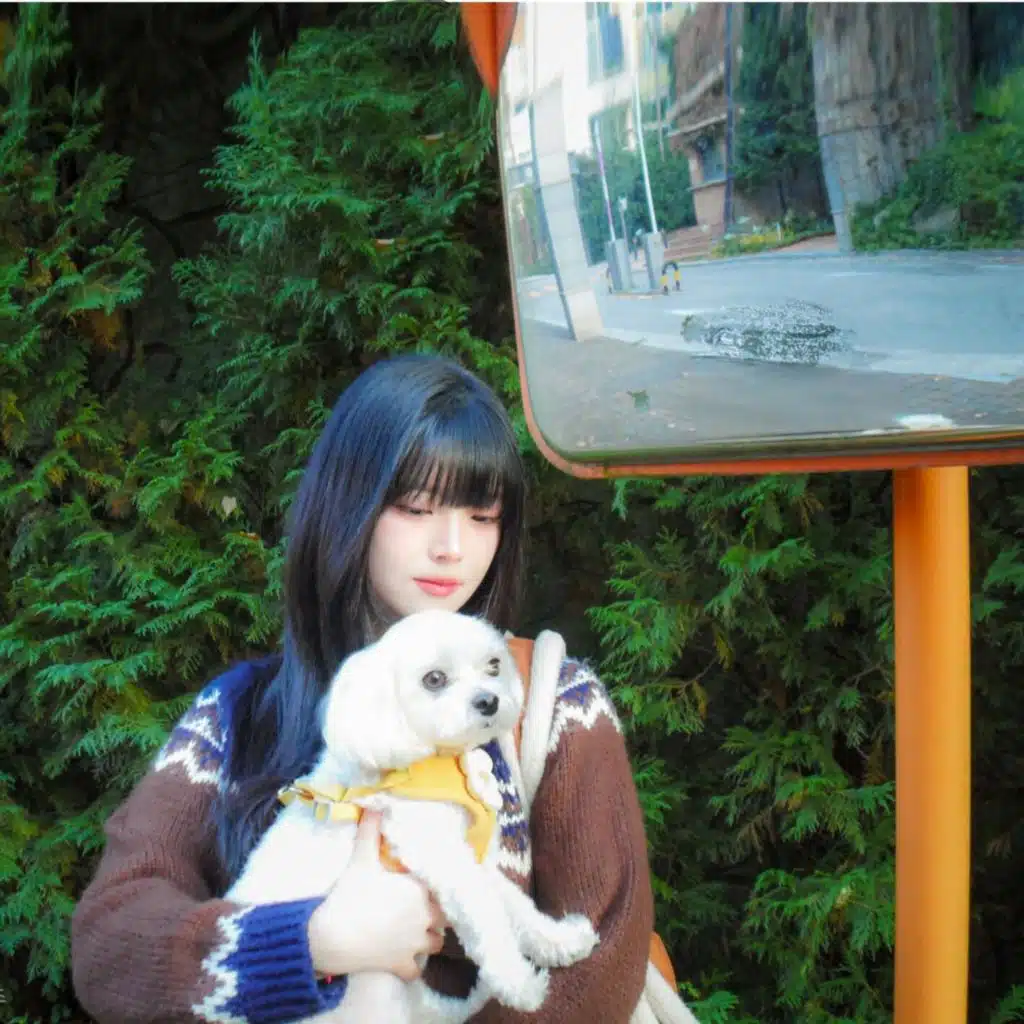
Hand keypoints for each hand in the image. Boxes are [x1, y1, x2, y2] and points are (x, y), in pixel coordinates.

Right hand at [307, 809, 446, 980]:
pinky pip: (416, 970)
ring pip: (437, 944)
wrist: (333, 935)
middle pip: (446, 917)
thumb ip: (371, 830)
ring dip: (431, 937)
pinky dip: (414, 965)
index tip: (436, 883)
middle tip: (427, 905)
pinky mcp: (401, 965)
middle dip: (440, 912)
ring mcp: (414, 944)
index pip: (446, 888)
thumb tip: (374, 803)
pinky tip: (407, 957)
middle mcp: (425, 918)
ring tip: (420, 929)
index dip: (442, 887)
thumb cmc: (352, 894)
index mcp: (421, 891)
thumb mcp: (361, 858)